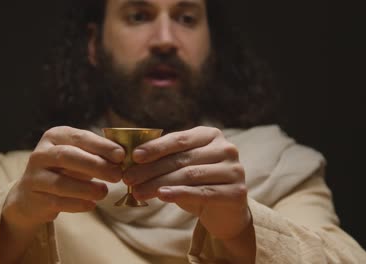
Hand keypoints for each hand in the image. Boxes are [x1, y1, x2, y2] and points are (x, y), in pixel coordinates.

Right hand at [3, 126, 124, 229]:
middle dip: (95, 165)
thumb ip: (98, 154)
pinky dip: (77, 204)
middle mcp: (41, 153)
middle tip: (117, 175)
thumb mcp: (79, 156)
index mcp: (55, 136)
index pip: (80, 137)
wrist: (32, 195)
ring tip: (105, 192)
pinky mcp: (33, 197)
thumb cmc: (64, 170)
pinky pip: (57, 202)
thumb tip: (123, 156)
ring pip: (61, 182)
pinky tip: (92, 204)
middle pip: (68, 156)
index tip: (121, 155)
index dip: (101, 146)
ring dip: (86, 188)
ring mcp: (34, 176)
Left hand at [124, 126, 250, 240]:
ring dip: (158, 184)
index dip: (156, 147)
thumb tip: (132, 159)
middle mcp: (226, 149)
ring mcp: (234, 170)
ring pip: (189, 176)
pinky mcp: (237, 192)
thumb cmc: (198, 184)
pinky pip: (202, 192)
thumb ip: (165, 159)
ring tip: (138, 192)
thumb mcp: (182, 167)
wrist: (227, 212)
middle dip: (151, 169)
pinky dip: (178, 194)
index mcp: (211, 135)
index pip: (179, 139)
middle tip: (128, 179)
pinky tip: (161, 196)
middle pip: (182, 159)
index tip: (134, 156)